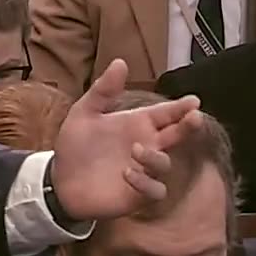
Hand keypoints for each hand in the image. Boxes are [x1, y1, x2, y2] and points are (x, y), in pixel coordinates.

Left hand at [48, 60, 204, 221]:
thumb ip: (103, 90)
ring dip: (154, 157)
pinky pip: (154, 190)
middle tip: (194, 117)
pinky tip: (127, 173)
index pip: (165, 113)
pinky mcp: (138, 194)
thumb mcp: (84, 113)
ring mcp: (144, 170)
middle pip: (176, 135)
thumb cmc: (75, 145)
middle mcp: (146, 145)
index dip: (180, 107)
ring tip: (136, 150)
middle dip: (188, 126)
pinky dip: (145, 182)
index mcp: (137, 123)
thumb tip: (120, 62)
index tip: (194, 101)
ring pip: (165, 163)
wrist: (60, 180)